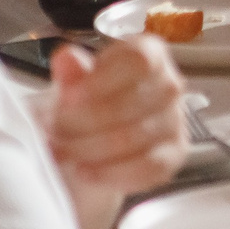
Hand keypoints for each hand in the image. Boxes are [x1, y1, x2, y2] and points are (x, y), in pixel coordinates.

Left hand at [45, 37, 186, 204]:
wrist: (88, 143)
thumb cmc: (84, 107)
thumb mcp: (71, 86)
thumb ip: (70, 73)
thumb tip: (67, 59)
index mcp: (148, 55)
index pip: (137, 61)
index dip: (101, 80)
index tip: (69, 97)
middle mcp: (168, 84)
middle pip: (131, 102)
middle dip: (83, 122)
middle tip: (54, 131)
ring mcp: (175, 120)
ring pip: (134, 137)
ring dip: (89, 150)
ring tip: (62, 152)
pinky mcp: (174, 154)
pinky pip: (147, 167)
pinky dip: (110, 173)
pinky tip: (86, 171)